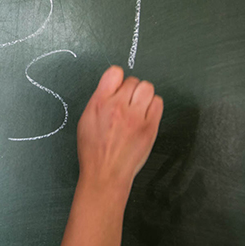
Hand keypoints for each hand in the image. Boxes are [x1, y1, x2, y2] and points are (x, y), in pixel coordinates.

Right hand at [76, 66, 162, 191]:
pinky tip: (145, 115)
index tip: (117, 87)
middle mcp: (118, 107)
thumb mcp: (86, 120)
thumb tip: (113, 86)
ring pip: (148, 88)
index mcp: (99, 103)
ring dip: (143, 95)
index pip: (114, 73)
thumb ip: (100, 100)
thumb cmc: (93, 149)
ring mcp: (136, 117)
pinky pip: (158, 102)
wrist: (106, 173)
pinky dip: (153, 105)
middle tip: (127, 103)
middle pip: (134, 80)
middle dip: (130, 89)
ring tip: (137, 107)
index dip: (117, 79)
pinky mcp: (150, 127)